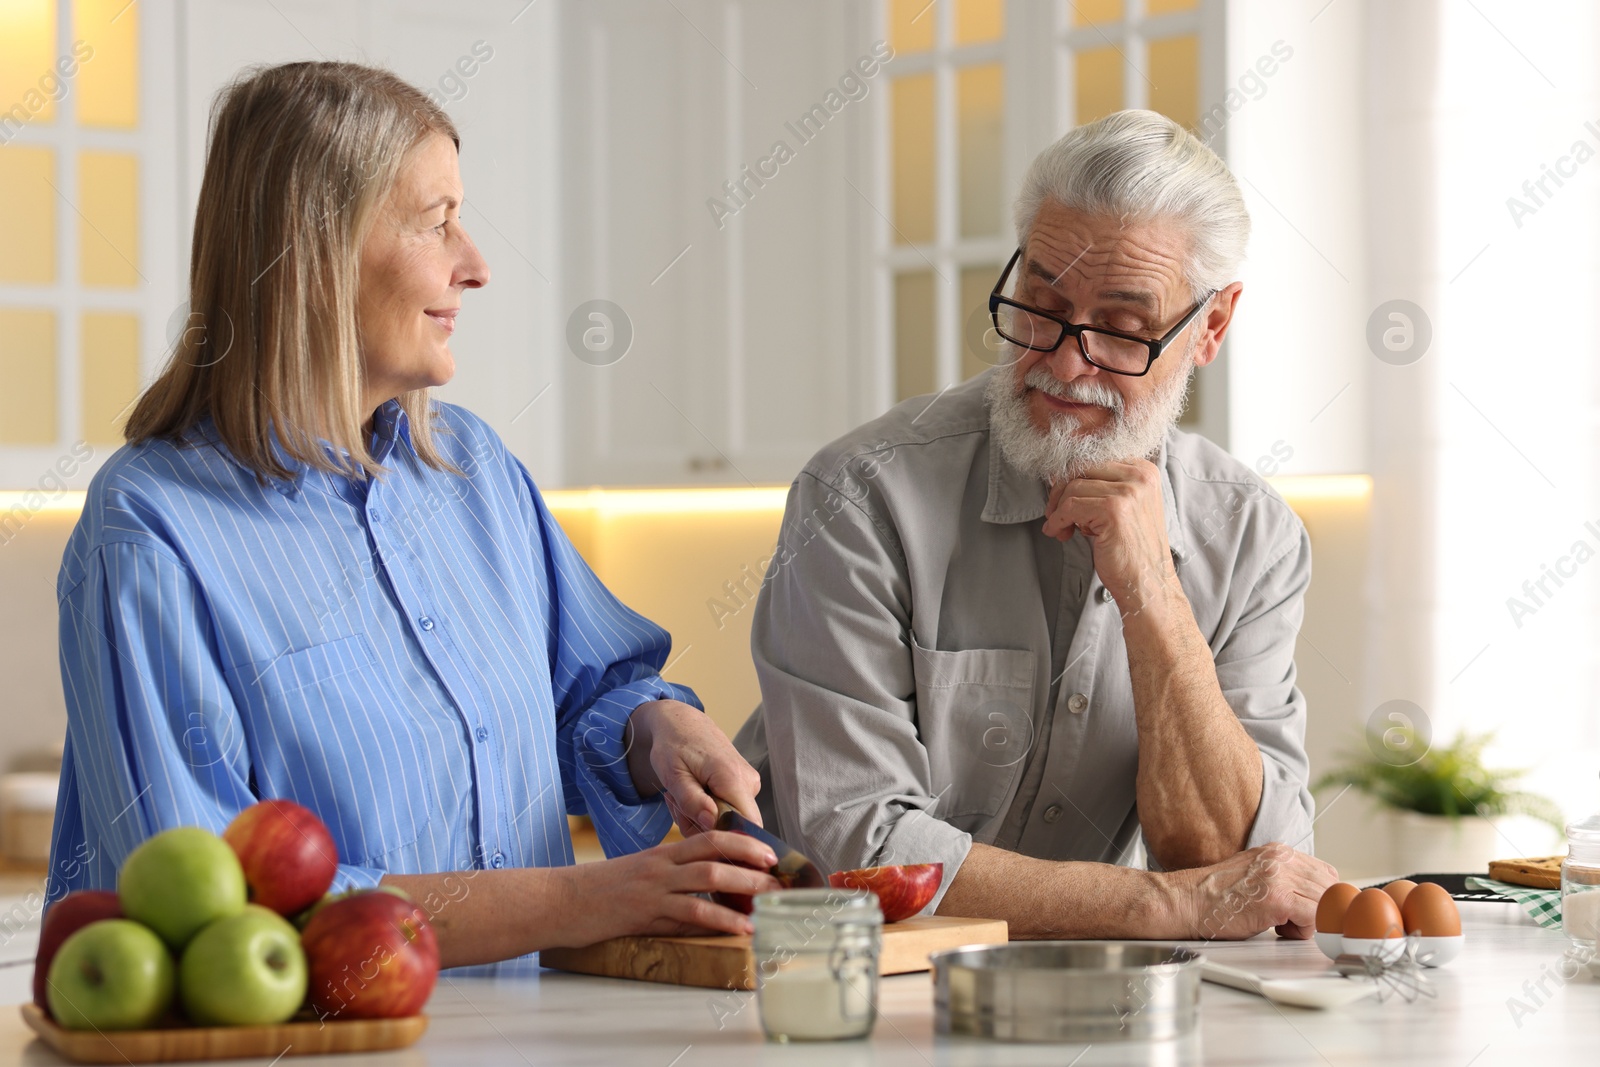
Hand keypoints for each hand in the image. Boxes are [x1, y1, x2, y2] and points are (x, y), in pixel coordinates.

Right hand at [554, 832, 781, 944]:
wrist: (559, 901)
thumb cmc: (597, 893)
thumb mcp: (637, 878)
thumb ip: (669, 883)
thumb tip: (702, 899)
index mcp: (661, 854)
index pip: (709, 838)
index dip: (741, 842)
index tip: (767, 851)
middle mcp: (662, 865)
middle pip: (716, 853)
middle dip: (753, 862)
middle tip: (781, 873)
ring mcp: (654, 886)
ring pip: (709, 878)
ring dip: (746, 886)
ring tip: (772, 898)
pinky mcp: (646, 911)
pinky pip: (691, 913)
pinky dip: (722, 919)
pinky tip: (742, 927)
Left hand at [626, 699, 762, 835]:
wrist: (683, 723)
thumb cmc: (674, 746)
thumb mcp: (673, 775)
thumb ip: (692, 801)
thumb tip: (712, 824)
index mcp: (733, 778)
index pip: (747, 826)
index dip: (723, 837)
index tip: (692, 827)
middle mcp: (749, 783)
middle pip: (734, 829)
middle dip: (702, 828)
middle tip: (677, 807)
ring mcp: (751, 785)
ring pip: (730, 822)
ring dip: (701, 819)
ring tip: (682, 797)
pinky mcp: (746, 787)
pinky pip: (730, 812)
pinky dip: (707, 811)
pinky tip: (693, 795)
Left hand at [1041, 461, 1175, 616]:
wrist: (1147, 583)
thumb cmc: (1132, 550)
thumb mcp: (1123, 507)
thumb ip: (1102, 487)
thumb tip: (1061, 475)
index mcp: (1144, 471)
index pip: (1094, 458)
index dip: (1073, 479)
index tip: (1064, 500)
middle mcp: (1140, 476)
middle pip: (1081, 467)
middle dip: (1060, 491)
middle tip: (1057, 515)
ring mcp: (1128, 491)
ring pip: (1072, 487)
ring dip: (1058, 510)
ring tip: (1063, 529)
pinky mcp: (1114, 509)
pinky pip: (1070, 505)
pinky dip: (1057, 520)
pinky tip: (1059, 533)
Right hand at [1164, 842, 1338, 939]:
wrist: (1189, 901)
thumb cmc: (1216, 896)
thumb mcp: (1255, 875)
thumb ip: (1284, 879)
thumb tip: (1310, 897)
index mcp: (1278, 852)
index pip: (1325, 872)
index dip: (1323, 896)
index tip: (1312, 911)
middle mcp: (1282, 859)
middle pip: (1329, 887)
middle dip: (1319, 910)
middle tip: (1295, 922)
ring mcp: (1280, 877)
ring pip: (1324, 903)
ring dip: (1309, 921)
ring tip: (1283, 924)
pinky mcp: (1277, 899)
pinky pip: (1314, 917)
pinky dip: (1303, 931)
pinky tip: (1278, 928)